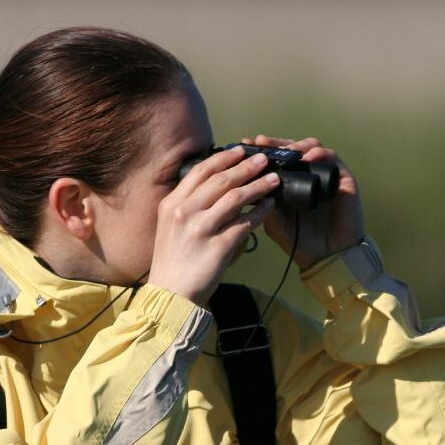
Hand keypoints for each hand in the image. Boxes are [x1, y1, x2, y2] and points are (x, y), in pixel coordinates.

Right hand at [148, 147, 279, 305]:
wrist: (172, 294)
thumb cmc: (174, 260)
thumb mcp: (170, 226)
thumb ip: (188, 205)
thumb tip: (216, 185)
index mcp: (171, 204)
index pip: (200, 172)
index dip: (223, 158)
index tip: (240, 151)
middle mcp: (184, 212)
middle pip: (221, 181)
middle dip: (246, 167)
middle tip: (264, 160)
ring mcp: (201, 229)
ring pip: (235, 198)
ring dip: (257, 186)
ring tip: (273, 180)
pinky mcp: (218, 247)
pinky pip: (244, 224)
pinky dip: (259, 213)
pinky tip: (269, 206)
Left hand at [241, 135, 364, 269]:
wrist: (327, 257)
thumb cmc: (301, 242)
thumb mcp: (274, 222)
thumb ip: (263, 204)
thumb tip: (248, 182)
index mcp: (290, 184)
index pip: (277, 159)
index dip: (263, 150)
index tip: (247, 146)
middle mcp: (307, 176)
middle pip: (293, 148)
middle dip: (277, 143)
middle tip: (263, 143)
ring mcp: (325, 176)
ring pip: (312, 148)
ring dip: (298, 144)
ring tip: (286, 151)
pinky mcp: (343, 179)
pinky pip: (332, 159)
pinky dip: (320, 153)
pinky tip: (308, 157)